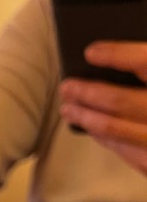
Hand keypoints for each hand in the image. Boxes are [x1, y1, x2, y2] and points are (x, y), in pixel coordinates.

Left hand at [59, 41, 146, 172]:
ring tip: (69, 108)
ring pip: (117, 129)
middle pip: (122, 100)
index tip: (90, 50)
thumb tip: (134, 58)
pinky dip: (106, 138)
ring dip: (88, 118)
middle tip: (67, 86)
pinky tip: (93, 128)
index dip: (117, 55)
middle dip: (88, 92)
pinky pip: (126, 150)